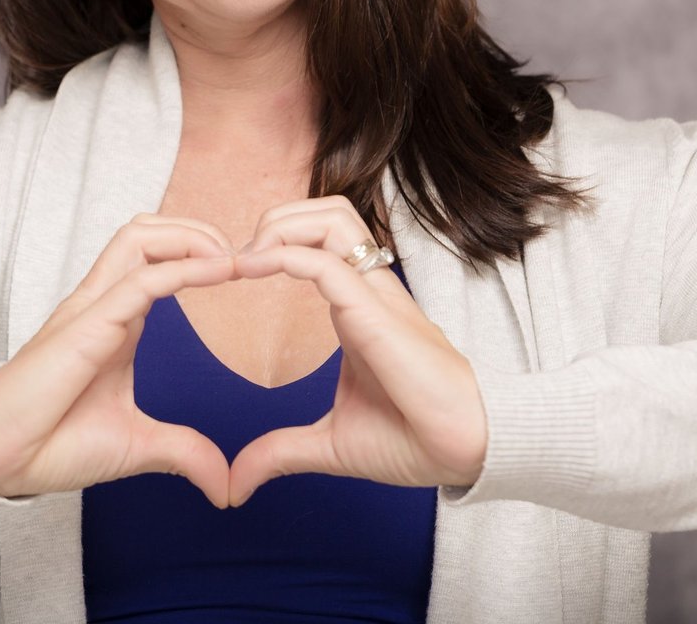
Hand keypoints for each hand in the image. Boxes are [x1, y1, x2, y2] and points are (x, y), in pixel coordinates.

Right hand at [0, 213, 238, 506]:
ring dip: (190, 236)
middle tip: (242, 256)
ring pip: (138, 237)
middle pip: (146, 231)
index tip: (245, 274)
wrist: (4, 460)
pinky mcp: (86, 326)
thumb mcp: (138, 445)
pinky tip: (218, 272)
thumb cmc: (55, 443)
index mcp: (117, 321)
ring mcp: (92, 309)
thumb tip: (225, 484)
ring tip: (229, 257)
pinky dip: (182, 268)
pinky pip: (138, 280)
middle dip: (196, 229)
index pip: (156, 258)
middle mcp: (104, 304)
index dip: (199, 254)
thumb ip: (185, 453)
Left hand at [226, 195, 488, 505]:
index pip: (320, 242)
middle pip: (328, 211)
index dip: (274, 243)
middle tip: (239, 259)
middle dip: (277, 217)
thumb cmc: (412, 440)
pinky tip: (255, 271)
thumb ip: (280, 453)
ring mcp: (376, 298)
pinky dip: (288, 256)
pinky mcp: (379, 316)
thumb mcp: (330, 445)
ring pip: (334, 218)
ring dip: (284, 225)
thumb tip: (235, 484)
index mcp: (356, 309)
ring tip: (248, 260)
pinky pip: (331, 264)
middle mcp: (367, 292)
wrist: (465, 454)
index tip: (232, 274)